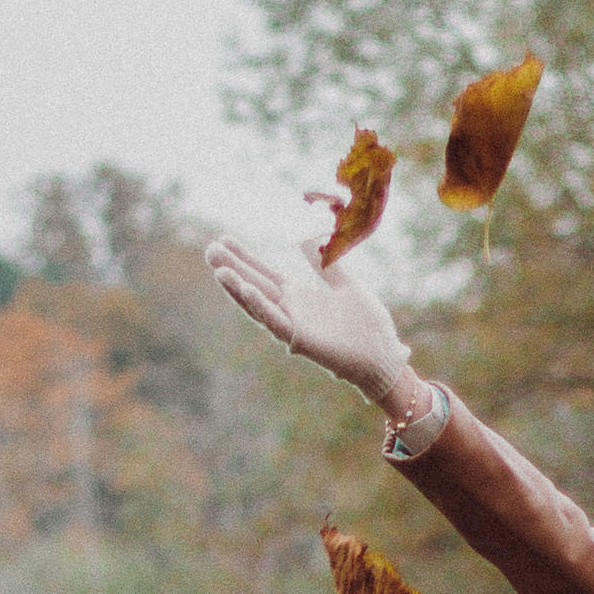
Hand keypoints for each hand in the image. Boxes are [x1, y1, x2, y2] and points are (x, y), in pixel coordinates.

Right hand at [204, 234, 417, 410]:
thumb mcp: (345, 284)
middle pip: (254, 286)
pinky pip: (276, 323)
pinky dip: (261, 307)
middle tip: (209, 249)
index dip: (245, 257)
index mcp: (299, 297)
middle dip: (232, 269)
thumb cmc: (367, 326)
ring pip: (259, 305)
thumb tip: (306, 238)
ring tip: (218, 269)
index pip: (264, 274)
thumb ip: (325, 264)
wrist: (383, 355)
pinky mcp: (301, 341)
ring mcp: (294, 326)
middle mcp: (291, 311)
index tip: (225, 238)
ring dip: (238, 288)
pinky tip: (246, 290)